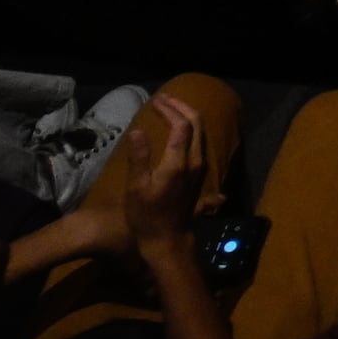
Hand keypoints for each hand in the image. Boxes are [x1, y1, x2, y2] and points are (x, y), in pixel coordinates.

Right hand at [112, 90, 214, 245]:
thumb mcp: (137, 188)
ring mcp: (199, 169)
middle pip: (196, 124)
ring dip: (186, 116)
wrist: (168, 240)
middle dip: (181, 107)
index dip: (169, 109)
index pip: (181, 126)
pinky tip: (178, 129)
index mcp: (179, 163)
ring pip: (200, 133)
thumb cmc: (147, 216)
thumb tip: (137, 131)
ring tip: (169, 108)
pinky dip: (188, 129)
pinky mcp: (198, 175)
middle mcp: (195, 162)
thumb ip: (139, 158)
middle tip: (163, 98)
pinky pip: (198, 142)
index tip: (155, 100)